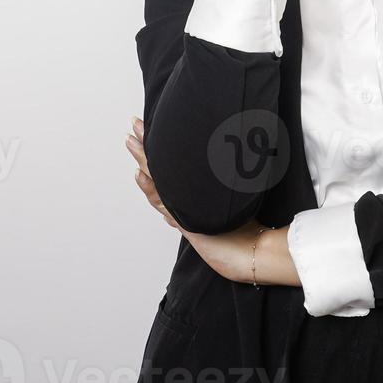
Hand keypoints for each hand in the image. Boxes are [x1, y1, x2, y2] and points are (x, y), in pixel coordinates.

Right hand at [125, 114, 271, 282]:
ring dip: (143, 161)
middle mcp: (184, 204)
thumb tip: (240, 150)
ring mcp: (182, 213)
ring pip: (156, 183)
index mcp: (194, 198)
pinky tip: (140, 174)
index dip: (159, 152)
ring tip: (131, 141)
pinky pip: (164, 202)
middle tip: (134, 127)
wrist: (251, 255)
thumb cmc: (249, 229)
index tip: (151, 129)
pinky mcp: (184, 223)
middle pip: (159, 172)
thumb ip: (230, 178)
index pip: (172, 171)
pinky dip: (150, 188)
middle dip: (146, 150)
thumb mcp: (237, 195)